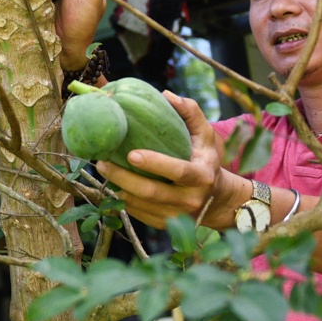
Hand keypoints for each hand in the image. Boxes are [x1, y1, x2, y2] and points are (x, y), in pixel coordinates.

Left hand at [95, 92, 248, 227]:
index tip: (131, 153)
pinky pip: (139, 214)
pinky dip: (124, 200)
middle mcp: (191, 200)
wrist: (220, 201)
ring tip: (103, 170)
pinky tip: (113, 185)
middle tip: (101, 162)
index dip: (156, 164)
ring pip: (141, 205)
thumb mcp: (207, 136)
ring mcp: (177, 216)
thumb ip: (191, 113)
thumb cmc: (208, 160)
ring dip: (119, 189)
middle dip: (123, 178)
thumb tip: (166, 95)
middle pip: (152, 192)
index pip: (178, 172)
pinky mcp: (165, 225)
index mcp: (202, 176)